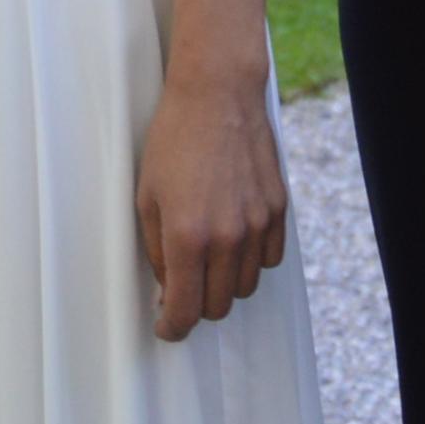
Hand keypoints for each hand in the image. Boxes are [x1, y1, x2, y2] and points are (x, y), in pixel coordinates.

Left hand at [135, 75, 288, 340]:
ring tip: (206, 261)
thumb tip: (166, 288)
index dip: (172, 328)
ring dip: (224, 286)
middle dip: (196, 307)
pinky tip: (232, 242)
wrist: (217, 96)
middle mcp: (227, 237)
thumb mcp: (146, 196)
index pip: (185, 310)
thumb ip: (157, 250)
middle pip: (218, 306)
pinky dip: (250, 263)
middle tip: (181, 291)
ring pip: (245, 288)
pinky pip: (268, 261)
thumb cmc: (173, 140)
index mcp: (187, 236)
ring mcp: (257, 225)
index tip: (167, 328)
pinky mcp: (278, 211)